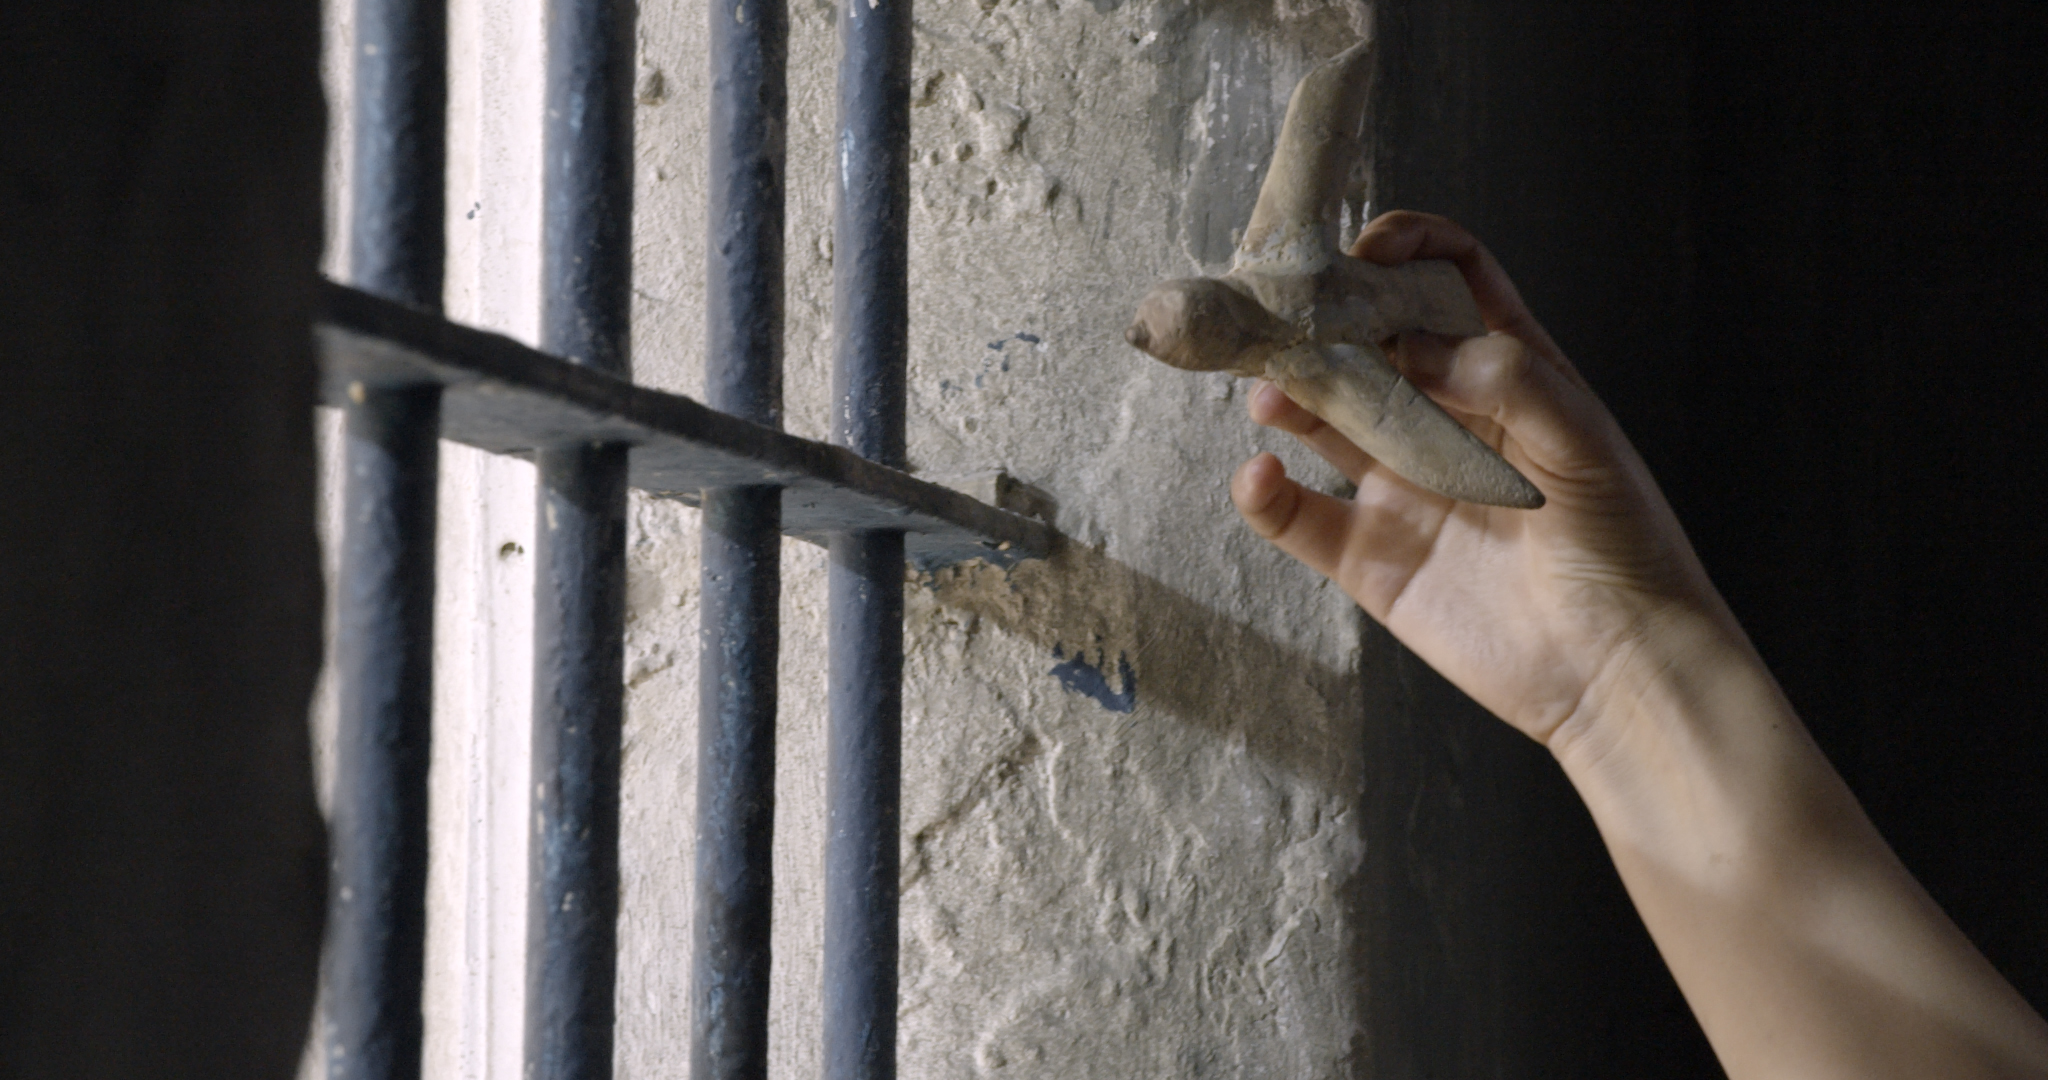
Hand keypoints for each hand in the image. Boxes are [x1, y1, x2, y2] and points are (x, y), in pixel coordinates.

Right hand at [1231, 210, 1733, 748]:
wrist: (1616, 672)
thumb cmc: (1625, 548)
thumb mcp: (1584, 442)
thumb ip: (1506, 379)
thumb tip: (1410, 343)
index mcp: (1506, 373)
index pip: (1448, 280)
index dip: (1404, 250)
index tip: (1363, 253)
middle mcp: (1446, 420)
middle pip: (1366, 342)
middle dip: (1319, 317)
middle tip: (1279, 310)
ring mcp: (1403, 486)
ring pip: (1321, 418)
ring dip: (1284, 394)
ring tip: (1269, 388)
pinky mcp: (1371, 557)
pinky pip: (1298, 516)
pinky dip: (1264, 494)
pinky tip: (1261, 476)